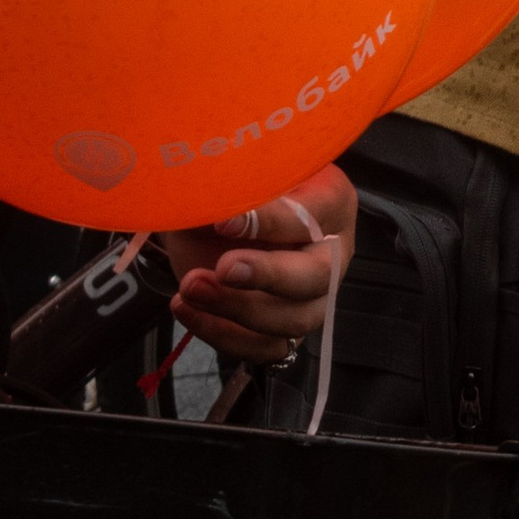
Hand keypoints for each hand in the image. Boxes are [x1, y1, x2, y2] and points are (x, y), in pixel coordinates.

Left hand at [162, 161, 357, 362]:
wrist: (226, 215)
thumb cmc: (246, 182)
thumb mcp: (244, 169)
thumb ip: (236, 181)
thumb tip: (209, 195)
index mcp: (332, 202)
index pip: (312, 216)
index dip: (269, 222)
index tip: (223, 222)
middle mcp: (332, 253)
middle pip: (315, 276)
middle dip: (267, 276)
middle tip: (223, 268)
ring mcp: (313, 297)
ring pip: (292, 320)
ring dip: (237, 310)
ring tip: (190, 287)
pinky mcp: (285, 330)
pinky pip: (264, 349)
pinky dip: (222, 335)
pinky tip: (186, 308)